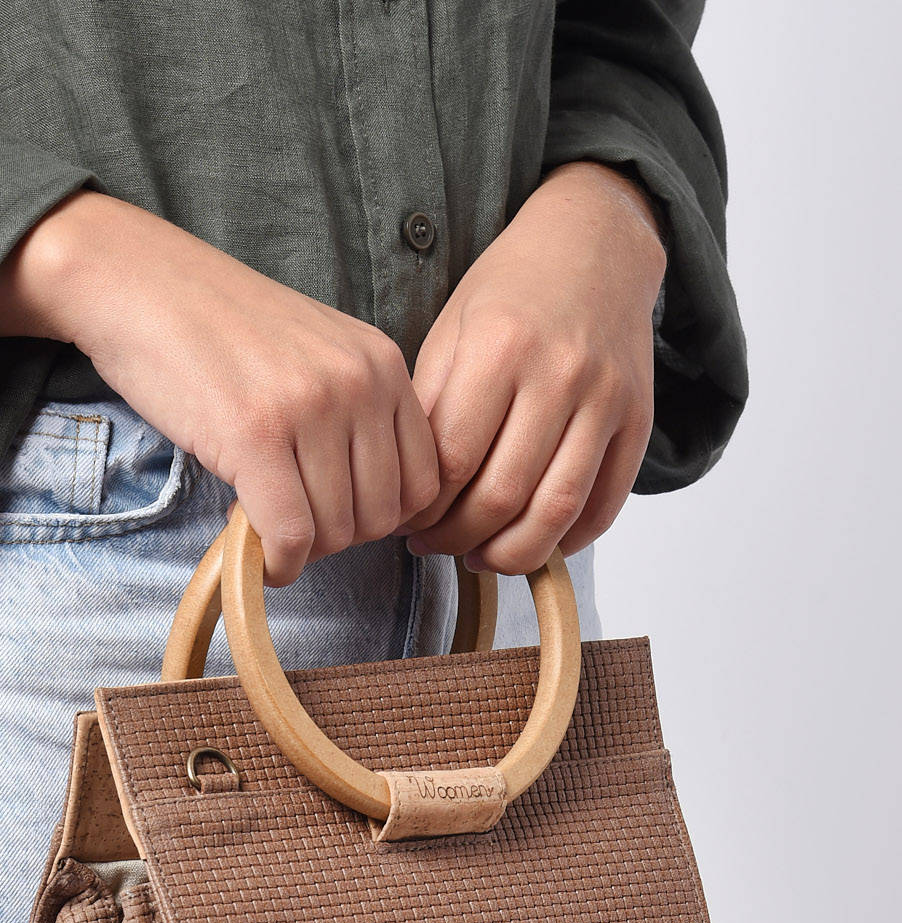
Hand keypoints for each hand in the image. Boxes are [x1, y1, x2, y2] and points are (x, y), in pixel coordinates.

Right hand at [0, 192, 438, 584]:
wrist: (139, 284)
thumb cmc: (218, 329)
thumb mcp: (314, 354)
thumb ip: (354, 413)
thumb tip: (371, 508)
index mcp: (382, 363)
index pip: (424, 481)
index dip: (383, 518)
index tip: (336, 514)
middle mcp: (358, 383)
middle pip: (383, 516)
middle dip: (338, 539)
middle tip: (293, 525)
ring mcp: (309, 408)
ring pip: (337, 532)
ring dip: (302, 550)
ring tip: (265, 527)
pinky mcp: (255, 436)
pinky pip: (291, 534)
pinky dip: (277, 563)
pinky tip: (258, 557)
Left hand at [402, 162, 666, 575]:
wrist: (596, 245)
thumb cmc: (510, 291)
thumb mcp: (451, 332)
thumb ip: (430, 411)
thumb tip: (409, 497)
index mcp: (500, 348)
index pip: (450, 462)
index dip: (421, 509)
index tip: (404, 524)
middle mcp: (559, 375)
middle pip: (500, 496)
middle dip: (455, 539)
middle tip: (433, 545)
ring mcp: (605, 400)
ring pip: (554, 512)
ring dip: (508, 555)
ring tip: (477, 556)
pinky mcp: (638, 420)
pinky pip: (603, 506)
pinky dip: (564, 542)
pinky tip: (530, 542)